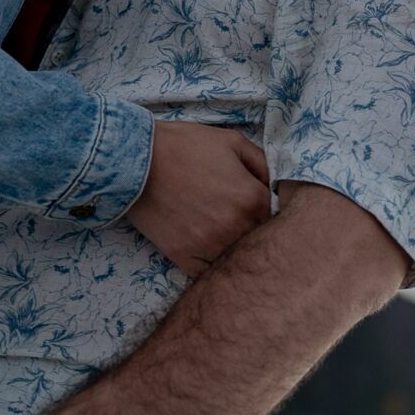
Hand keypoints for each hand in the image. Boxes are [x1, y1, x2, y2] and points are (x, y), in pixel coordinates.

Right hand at [126, 121, 271, 276]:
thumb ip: (263, 164)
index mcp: (251, 199)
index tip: (254, 204)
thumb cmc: (186, 146)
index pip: (276, 216)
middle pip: (258, 240)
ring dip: (233, 248)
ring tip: (220, 232)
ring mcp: (210, 246)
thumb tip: (276, 186)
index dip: (266, 210)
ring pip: (236, 259)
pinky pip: (209, 272)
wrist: (137, 161)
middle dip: (253, 230)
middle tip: (236, 218)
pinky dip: (211, 264)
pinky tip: (206, 247)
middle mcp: (236, 227)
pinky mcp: (185, 258)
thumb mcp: (233, 141)